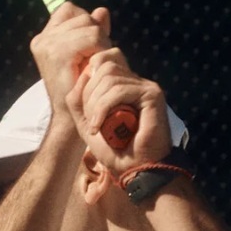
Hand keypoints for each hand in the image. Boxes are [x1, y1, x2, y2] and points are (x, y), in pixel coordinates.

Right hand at [30, 4, 113, 119]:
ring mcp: (47, 46)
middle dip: (96, 33)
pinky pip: (92, 36)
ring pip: (88, 23)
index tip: (90, 48)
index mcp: (44, 39)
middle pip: (81, 15)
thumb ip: (94, 31)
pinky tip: (97, 66)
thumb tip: (103, 11)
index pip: (70, 11)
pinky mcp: (57, 53)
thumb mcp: (87, 56)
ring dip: (101, 42)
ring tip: (96, 64)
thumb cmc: (82, 91)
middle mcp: (42, 40)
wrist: (72, 120)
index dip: (86, 24)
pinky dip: (101, 48)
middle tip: (97, 60)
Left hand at [69, 48, 172, 172]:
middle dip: (88, 93)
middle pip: (104, 65)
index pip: (103, 59)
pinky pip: (119, 91)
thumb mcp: (87, 124)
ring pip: (109, 77)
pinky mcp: (152, 95)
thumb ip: (78, 101)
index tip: (86, 110)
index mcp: (123, 85)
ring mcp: (146, 87)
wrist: (135, 171)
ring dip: (95, 104)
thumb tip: (83, 74)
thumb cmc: (115, 152)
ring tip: (96, 126)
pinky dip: (103, 108)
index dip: (88, 79)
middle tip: (91, 121)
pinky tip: (99, 126)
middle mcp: (136, 82)